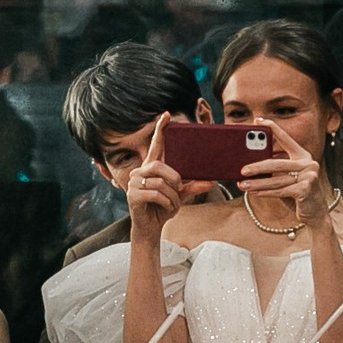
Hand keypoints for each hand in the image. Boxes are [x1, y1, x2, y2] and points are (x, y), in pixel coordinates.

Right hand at [125, 117, 188, 244]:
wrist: (150, 228)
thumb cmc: (162, 209)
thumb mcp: (180, 196)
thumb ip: (192, 187)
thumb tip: (210, 181)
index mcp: (151, 168)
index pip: (156, 145)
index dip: (160, 129)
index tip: (166, 114)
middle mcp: (140, 172)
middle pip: (160, 165)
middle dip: (174, 179)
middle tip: (178, 190)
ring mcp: (134, 183)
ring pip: (160, 182)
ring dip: (172, 196)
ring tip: (172, 204)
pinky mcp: (133, 195)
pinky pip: (156, 194)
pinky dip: (167, 203)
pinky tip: (167, 208)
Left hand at [237, 121, 329, 227]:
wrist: (315, 213)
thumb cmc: (296, 192)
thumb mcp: (286, 178)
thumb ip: (275, 169)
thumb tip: (248, 165)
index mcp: (302, 155)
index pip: (285, 138)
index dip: (272, 128)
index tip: (257, 120)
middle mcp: (308, 162)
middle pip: (277, 163)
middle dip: (257, 167)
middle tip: (242, 170)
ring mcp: (309, 176)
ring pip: (277, 180)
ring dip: (257, 184)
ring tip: (242, 185)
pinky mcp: (306, 190)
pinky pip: (281, 191)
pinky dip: (265, 193)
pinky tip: (253, 193)